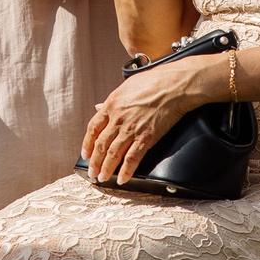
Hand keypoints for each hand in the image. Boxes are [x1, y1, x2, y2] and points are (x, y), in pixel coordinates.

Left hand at [81, 61, 205, 185]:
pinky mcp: (146, 137)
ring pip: (113, 154)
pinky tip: (122, 179)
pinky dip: (126, 171)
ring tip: (102, 178)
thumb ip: (111, 100)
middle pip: (101, 144)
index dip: (87, 143)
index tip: (85, 154)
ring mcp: (131, 129)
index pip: (93, 128)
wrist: (174, 85)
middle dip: (94, 161)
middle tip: (92, 172)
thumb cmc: (153, 81)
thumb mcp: (126, 85)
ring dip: (106, 169)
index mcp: (111, 105)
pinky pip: (132, 158)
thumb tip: (98, 107)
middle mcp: (118, 119)